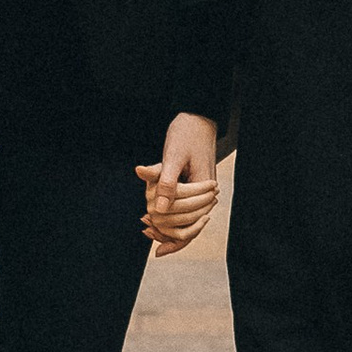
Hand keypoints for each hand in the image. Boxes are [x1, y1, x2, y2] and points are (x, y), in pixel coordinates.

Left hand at [137, 109, 220, 255]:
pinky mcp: (194, 190)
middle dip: (166, 229)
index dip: (169, 228)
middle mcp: (206, 194)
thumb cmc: (186, 134)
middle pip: (189, 224)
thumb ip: (165, 182)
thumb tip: (156, 209)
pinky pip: (186, 212)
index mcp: (204, 187)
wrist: (197, 120)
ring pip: (188, 222)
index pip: (189, 220)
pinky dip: (172, 219)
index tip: (147, 226)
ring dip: (168, 229)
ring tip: (147, 232)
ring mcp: (201, 193)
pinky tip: (155, 220)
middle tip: (145, 229)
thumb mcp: (173, 156)